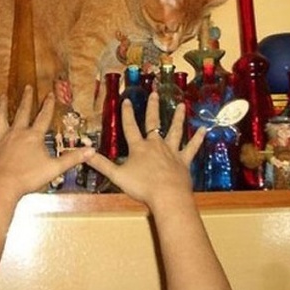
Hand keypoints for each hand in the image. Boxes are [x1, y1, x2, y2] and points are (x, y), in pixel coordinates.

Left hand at [0, 86, 93, 200]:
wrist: (2, 186)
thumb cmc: (28, 178)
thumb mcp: (55, 168)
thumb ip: (72, 158)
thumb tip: (92, 150)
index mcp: (33, 136)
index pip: (43, 117)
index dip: (48, 105)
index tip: (51, 94)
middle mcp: (17, 133)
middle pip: (22, 112)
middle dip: (26, 99)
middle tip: (27, 87)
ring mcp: (0, 139)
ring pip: (0, 118)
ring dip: (1, 106)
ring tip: (2, 96)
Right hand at [86, 92, 204, 209]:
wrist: (167, 195)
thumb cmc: (142, 186)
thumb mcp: (116, 175)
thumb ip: (101, 164)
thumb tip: (85, 153)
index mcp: (139, 147)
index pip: (130, 127)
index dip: (127, 113)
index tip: (126, 100)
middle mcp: (155, 145)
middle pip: (153, 123)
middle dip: (153, 107)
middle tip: (155, 93)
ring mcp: (171, 152)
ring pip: (175, 131)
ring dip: (178, 118)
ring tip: (182, 105)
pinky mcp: (184, 161)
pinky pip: (192, 148)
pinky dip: (198, 139)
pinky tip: (204, 130)